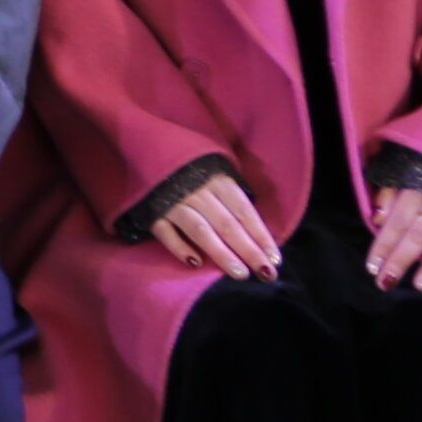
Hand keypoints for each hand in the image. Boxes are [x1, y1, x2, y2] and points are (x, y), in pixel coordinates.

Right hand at [139, 171, 285, 281]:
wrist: (146, 146)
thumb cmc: (191, 169)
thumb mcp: (216, 173)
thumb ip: (232, 198)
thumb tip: (256, 231)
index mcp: (218, 180)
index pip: (244, 212)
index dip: (261, 236)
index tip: (276, 260)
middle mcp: (198, 191)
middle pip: (227, 224)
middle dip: (249, 250)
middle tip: (266, 274)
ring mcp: (173, 202)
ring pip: (200, 230)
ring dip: (221, 252)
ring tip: (240, 274)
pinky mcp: (152, 212)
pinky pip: (166, 232)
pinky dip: (180, 247)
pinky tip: (195, 263)